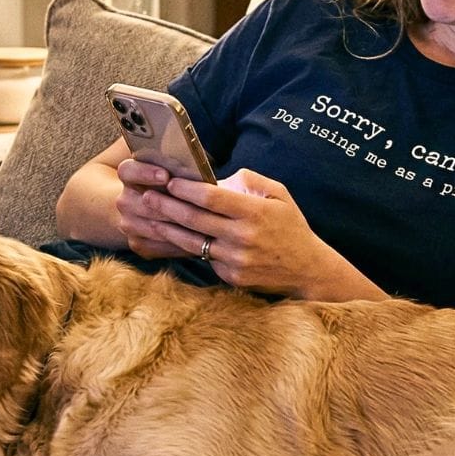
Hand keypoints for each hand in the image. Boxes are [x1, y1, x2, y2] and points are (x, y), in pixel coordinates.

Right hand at [113, 157, 199, 259]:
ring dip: (177, 226)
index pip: (128, 171)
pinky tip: (197, 239)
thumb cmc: (168, 178)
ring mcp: (128, 224)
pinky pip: (158, 247)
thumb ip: (176, 159)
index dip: (145, 173)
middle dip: (169, 205)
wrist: (146, 204)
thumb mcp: (167, 163)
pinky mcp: (138, 244)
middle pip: (143, 204)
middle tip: (193, 205)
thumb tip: (196, 160)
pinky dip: (178, 243)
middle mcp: (123, 200)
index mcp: (128, 174)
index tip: (165, 175)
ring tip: (201, 224)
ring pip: (153, 228)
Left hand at [136, 167, 379, 299]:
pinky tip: (171, 238)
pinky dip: (188, 247)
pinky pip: (205, 258)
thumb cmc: (291, 227)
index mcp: (255, 213)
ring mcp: (236, 260)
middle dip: (167, 206)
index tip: (169, 180)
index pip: (211, 198)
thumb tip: (220, 177)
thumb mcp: (280, 195)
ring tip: (149, 217)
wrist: (308, 271)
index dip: (187, 189)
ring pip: (193, 242)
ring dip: (168, 229)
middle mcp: (243, 237)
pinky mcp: (232, 277)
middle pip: (195, 220)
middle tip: (146, 196)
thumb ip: (250, 180)